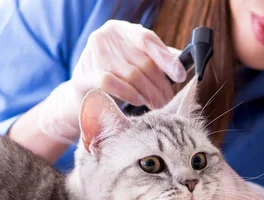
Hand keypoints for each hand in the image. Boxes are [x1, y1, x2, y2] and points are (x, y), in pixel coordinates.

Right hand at [38, 20, 186, 143]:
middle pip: (143, 62)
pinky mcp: (85, 75)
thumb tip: (180, 66)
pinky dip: (131, 95)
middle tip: (169, 100)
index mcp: (120, 29)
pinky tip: (139, 101)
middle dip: (160, 84)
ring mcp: (93, 54)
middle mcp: (105, 37)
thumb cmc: (114, 74)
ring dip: (149, 94)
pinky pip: (114, 85)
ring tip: (158, 105)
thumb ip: (156, 58)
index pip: (147, 39)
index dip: (166, 58)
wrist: (83, 90)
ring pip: (132, 76)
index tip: (180, 76)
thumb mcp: (134, 60)